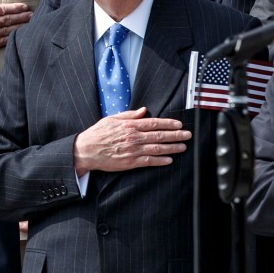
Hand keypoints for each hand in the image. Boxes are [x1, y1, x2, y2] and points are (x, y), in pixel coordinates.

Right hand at [0, 0, 31, 49]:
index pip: (1, 9)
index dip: (14, 8)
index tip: (24, 6)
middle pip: (7, 19)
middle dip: (20, 17)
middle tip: (32, 15)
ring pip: (6, 30)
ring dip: (18, 27)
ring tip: (29, 24)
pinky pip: (1, 41)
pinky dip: (10, 38)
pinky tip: (18, 36)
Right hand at [72, 107, 190, 174]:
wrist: (86, 150)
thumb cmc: (97, 134)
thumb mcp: (111, 119)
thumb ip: (129, 115)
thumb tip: (144, 110)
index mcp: (129, 125)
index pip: (153, 123)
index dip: (168, 123)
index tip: (179, 124)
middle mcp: (133, 137)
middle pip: (159, 135)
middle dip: (176, 135)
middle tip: (187, 135)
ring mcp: (133, 150)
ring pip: (157, 148)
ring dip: (172, 148)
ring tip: (183, 147)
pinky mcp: (131, 162)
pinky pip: (149, 161)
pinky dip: (161, 161)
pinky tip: (169, 160)